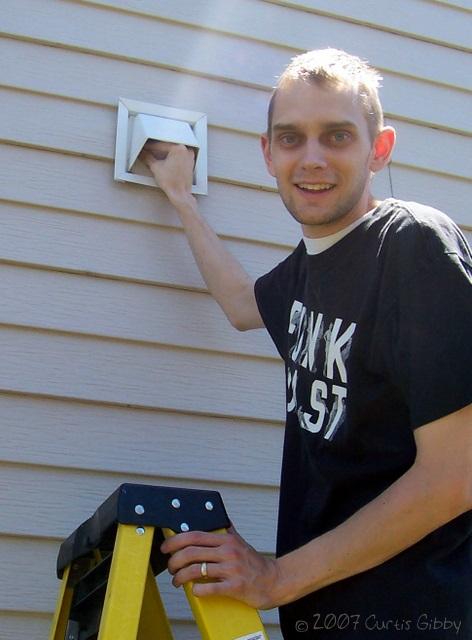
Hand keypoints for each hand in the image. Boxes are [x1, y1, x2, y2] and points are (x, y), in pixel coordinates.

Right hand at [140, 141, 195, 206]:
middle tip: (147, 152)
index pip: (160, 145)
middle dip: (157, 150)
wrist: (180, 194)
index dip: (149, 147)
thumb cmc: (172, 184)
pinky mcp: (190, 164)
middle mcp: (186, 151)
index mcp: (178, 148)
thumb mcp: (155, 167)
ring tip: (154, 158)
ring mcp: (189, 158)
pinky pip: (178, 158)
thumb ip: (147, 158)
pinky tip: (164, 163)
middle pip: (167, 147)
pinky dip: (171, 159)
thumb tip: (143, 154)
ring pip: (173, 152)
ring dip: (164, 154)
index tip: (144, 148)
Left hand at [160, 526, 281, 608]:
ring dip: (181, 577)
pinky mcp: (235, 587)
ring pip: (196, 570)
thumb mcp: (241, 542)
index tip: (166, 547)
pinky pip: (209, 588)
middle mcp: (228, 552)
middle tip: (171, 567)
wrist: (274, 581)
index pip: (195, 535)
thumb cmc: (255, 564)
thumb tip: (218, 519)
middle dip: (175, 561)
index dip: (176, 540)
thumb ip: (227, 531)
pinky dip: (197, 590)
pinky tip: (194, 590)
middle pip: (192, 552)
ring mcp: (231, 569)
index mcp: (227, 540)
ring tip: (177, 581)